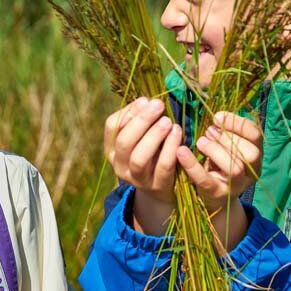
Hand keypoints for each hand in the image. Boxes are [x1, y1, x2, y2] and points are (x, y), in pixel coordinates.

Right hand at [104, 97, 181, 234]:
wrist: (160, 191)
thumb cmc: (152, 155)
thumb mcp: (141, 139)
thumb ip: (141, 122)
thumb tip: (148, 101)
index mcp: (112, 150)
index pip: (112, 126)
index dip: (129, 111)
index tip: (146, 100)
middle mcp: (120, 165)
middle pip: (124, 141)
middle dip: (142, 121)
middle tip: (159, 105)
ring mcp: (137, 179)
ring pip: (139, 157)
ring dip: (153, 136)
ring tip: (167, 121)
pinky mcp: (156, 186)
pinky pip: (163, 167)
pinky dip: (170, 148)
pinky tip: (177, 133)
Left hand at [176, 112, 262, 251]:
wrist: (212, 199)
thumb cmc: (219, 165)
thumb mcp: (227, 148)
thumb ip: (226, 133)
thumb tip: (217, 117)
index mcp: (255, 156)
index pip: (256, 135)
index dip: (238, 123)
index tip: (218, 117)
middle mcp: (250, 172)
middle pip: (250, 153)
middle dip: (229, 138)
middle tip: (209, 131)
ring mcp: (235, 186)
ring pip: (234, 168)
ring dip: (215, 150)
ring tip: (200, 142)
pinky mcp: (216, 194)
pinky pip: (206, 180)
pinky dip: (192, 165)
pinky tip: (181, 151)